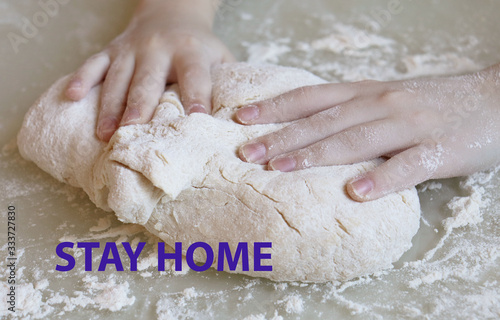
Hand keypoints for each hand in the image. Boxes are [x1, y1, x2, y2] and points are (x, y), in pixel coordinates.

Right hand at [65, 0, 234, 141]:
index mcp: (190, 51)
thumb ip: (224, 83)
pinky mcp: (112, 50)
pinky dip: (81, 79)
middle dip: (140, 106)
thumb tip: (234, 122)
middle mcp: (158, 48)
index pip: (195, 77)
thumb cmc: (199, 45)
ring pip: (118, 78)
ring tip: (104, 133)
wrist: (172, 12)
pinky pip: (93, 64)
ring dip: (110, 106)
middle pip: (147, 80)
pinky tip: (71, 97)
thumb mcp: (219, 57)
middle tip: (134, 131)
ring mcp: (131, 49)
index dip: (197, 96)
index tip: (197, 119)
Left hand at [236, 64, 499, 201]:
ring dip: (316, 154)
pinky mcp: (440, 149)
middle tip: (245, 152)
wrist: (497, 97)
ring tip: (281, 167)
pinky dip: (383, 178)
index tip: (241, 118)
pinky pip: (409, 166)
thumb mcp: (388, 99)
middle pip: (324, 120)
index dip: (275, 108)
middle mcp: (382, 105)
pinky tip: (357, 192)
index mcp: (368, 93)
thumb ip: (353, 112)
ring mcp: (410, 125)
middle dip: (282, 136)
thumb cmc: (435, 102)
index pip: (311, 98)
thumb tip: (312, 130)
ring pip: (356, 139)